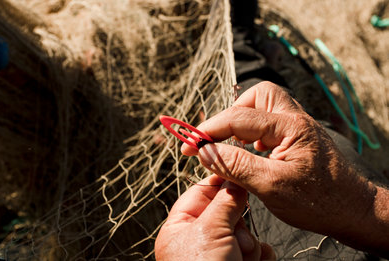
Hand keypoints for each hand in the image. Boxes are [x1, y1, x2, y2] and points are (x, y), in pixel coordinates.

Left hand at [155, 175, 274, 260]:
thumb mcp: (210, 231)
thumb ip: (224, 201)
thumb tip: (235, 178)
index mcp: (181, 228)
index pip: (201, 194)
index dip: (220, 184)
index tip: (239, 174)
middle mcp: (200, 241)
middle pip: (228, 213)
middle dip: (237, 225)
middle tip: (234, 241)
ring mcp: (222, 256)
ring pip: (246, 233)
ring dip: (248, 246)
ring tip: (238, 260)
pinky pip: (259, 252)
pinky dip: (260, 257)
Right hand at [181, 82, 388, 254]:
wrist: (353, 211)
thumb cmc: (318, 201)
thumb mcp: (270, 186)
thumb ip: (235, 165)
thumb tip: (203, 151)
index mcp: (290, 127)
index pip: (238, 118)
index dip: (209, 131)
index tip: (188, 145)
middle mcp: (295, 119)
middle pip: (258, 95)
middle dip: (232, 113)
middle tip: (215, 137)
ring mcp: (299, 127)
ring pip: (265, 106)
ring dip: (244, 121)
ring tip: (231, 144)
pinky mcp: (299, 138)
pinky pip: (271, 123)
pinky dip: (254, 132)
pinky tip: (250, 152)